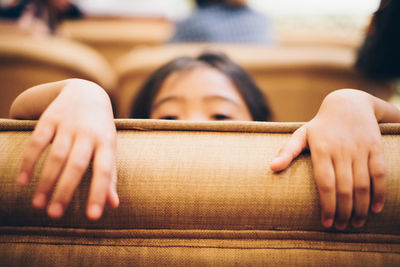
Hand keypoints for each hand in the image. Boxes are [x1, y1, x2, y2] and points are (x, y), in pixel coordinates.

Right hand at [16, 79, 118, 219]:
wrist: (87, 92)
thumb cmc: (100, 129)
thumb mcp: (109, 148)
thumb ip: (110, 176)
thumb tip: (114, 204)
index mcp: (106, 143)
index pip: (105, 171)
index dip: (99, 193)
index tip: (93, 216)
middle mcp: (88, 133)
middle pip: (76, 165)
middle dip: (65, 191)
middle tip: (54, 215)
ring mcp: (69, 124)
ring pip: (56, 156)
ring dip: (45, 181)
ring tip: (38, 204)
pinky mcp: (50, 118)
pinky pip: (37, 141)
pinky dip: (29, 162)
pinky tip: (23, 182)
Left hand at [270, 89, 385, 229]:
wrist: (348, 103)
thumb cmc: (320, 125)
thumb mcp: (301, 134)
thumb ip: (287, 151)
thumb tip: (271, 168)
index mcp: (321, 149)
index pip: (325, 184)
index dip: (327, 205)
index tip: (326, 223)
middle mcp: (341, 150)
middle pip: (344, 188)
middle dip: (343, 212)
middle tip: (340, 228)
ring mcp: (359, 149)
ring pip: (363, 184)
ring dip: (361, 207)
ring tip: (355, 223)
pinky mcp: (375, 147)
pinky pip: (379, 173)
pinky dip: (379, 193)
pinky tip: (375, 209)